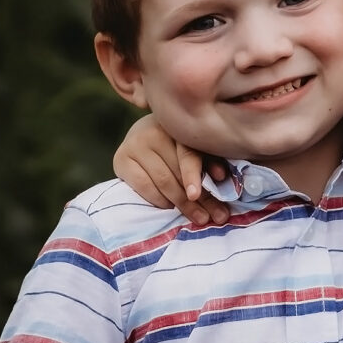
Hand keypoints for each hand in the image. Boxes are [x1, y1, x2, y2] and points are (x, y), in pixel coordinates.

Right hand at [113, 114, 229, 226]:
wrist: (142, 135)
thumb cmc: (176, 145)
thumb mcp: (195, 148)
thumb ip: (209, 160)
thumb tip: (221, 177)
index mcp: (176, 126)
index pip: (187, 153)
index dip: (195, 174)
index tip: (200, 194)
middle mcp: (153, 131)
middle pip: (176, 172)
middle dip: (197, 199)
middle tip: (212, 217)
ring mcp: (135, 144)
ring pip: (162, 181)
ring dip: (181, 203)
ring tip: (198, 217)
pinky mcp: (121, 159)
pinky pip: (143, 186)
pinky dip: (158, 200)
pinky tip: (169, 206)